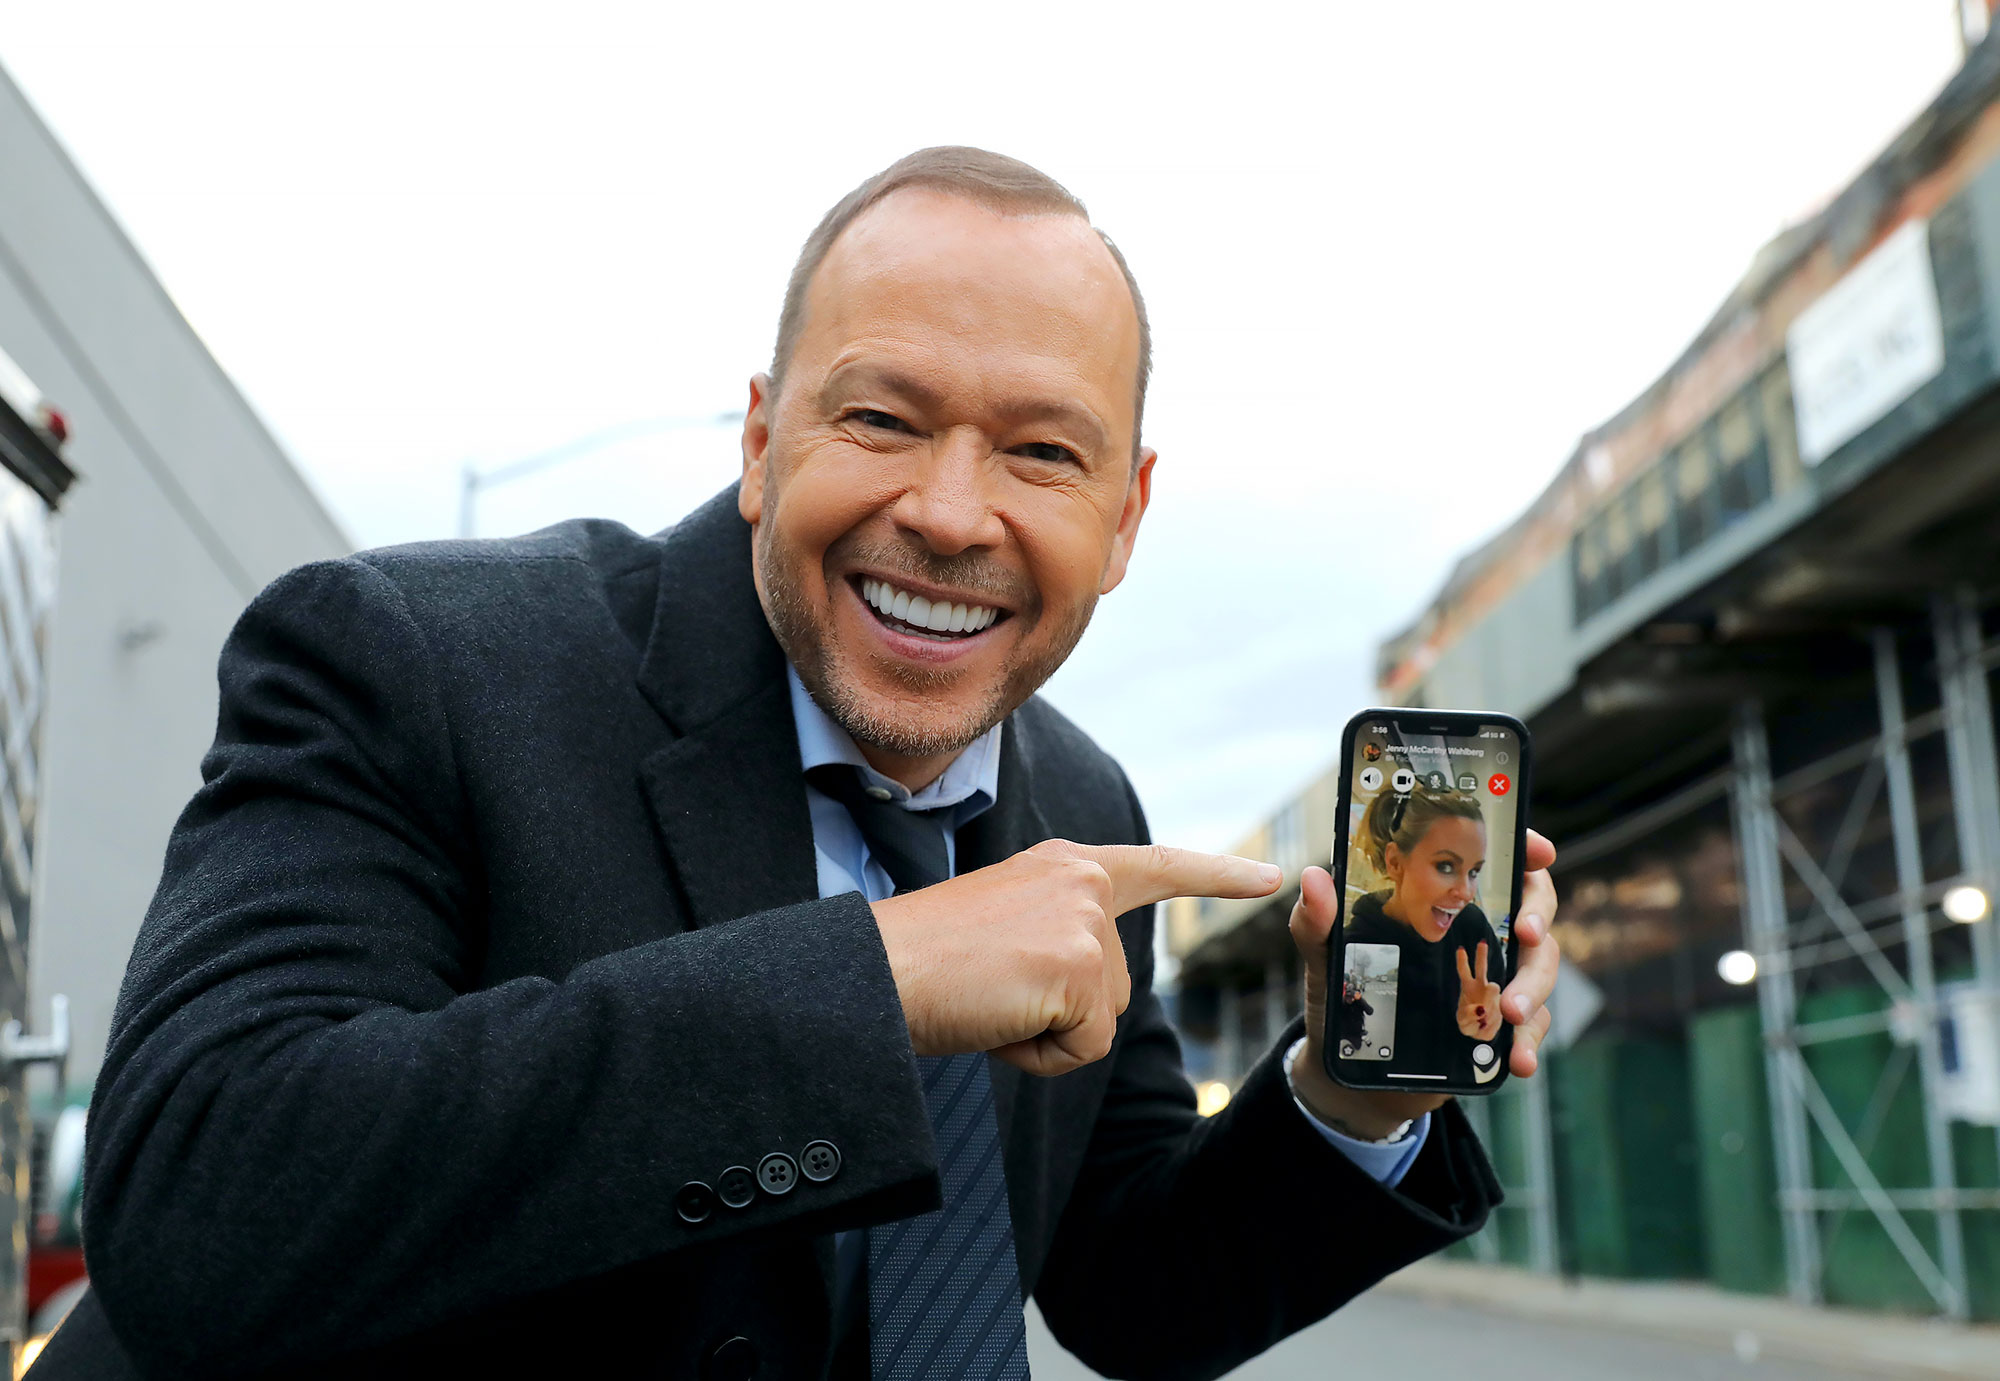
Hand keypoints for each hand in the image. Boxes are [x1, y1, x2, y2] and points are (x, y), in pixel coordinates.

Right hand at [873, 840, 1280, 1076]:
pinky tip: (997, 1020)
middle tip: (989, 991)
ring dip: (1045, 1034)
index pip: (1154, 867)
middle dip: (1059, 1014)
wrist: (877, 972)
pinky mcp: (1078, 968)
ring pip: (1099, 1021)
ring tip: (988, 1001)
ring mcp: (1084, 922)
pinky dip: (1039, 1055)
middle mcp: (1081, 881)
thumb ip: (1058, 939)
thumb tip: (1088, 994)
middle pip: (1112, 987)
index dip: (1214, 876)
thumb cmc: (922, 962)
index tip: (1269, 876)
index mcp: (1061, 866)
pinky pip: (1082, 1049)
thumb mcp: (1004, 928)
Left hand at [1289, 831, 1561, 1137]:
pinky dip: (1530, 1041)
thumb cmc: (1342, 995)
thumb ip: (1317, 921)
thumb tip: (1314, 879)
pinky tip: (1520, 1058)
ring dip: (1534, 986)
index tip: (1539, 850)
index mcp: (1443, 904)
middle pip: (1533, 908)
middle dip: (1538, 915)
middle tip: (1525, 932)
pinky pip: (1531, 1026)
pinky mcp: (1497, 1024)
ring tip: (1511, 1011)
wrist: (1350, 1068)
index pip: (1495, 864)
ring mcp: (1492, 979)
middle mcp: (1477, 934)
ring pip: (1539, 967)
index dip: (1525, 849)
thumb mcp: (1325, 956)